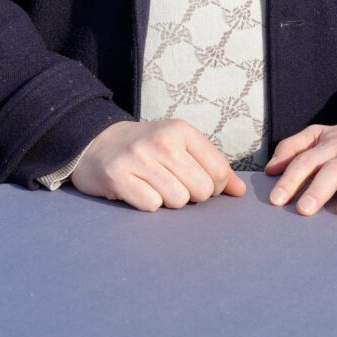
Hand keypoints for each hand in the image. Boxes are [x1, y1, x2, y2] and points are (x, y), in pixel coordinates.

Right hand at [71, 119, 246, 211]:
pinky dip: (147, 204)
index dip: (212, 187)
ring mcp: (139, 158)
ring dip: (168, 201)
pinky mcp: (119, 177)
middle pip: (200, 190)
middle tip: (172, 183)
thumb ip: (212, 166)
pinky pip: (151, 206)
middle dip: (190, 196)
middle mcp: (162, 141)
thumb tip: (239, 191)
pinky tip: (138, 190)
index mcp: (181, 130)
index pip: (218, 172)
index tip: (196, 181)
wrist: (97, 144)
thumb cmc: (147, 149)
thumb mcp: (180, 146)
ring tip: (153, 185)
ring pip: (177, 200)